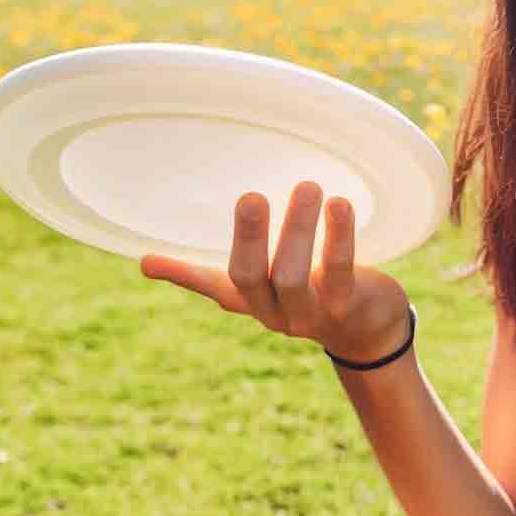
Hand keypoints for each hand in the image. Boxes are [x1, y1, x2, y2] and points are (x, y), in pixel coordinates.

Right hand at [140, 180, 411, 363]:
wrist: (370, 330)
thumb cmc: (314, 290)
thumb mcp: (271, 280)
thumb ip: (229, 266)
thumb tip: (145, 262)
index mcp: (255, 300)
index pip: (213, 285)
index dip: (180, 275)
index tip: (145, 261)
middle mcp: (275, 312)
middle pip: (251, 278)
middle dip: (249, 238)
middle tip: (251, 195)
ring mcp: (311, 314)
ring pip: (295, 275)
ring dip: (299, 228)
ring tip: (308, 185)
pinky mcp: (347, 305)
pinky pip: (340, 271)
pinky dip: (338, 236)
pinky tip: (340, 204)